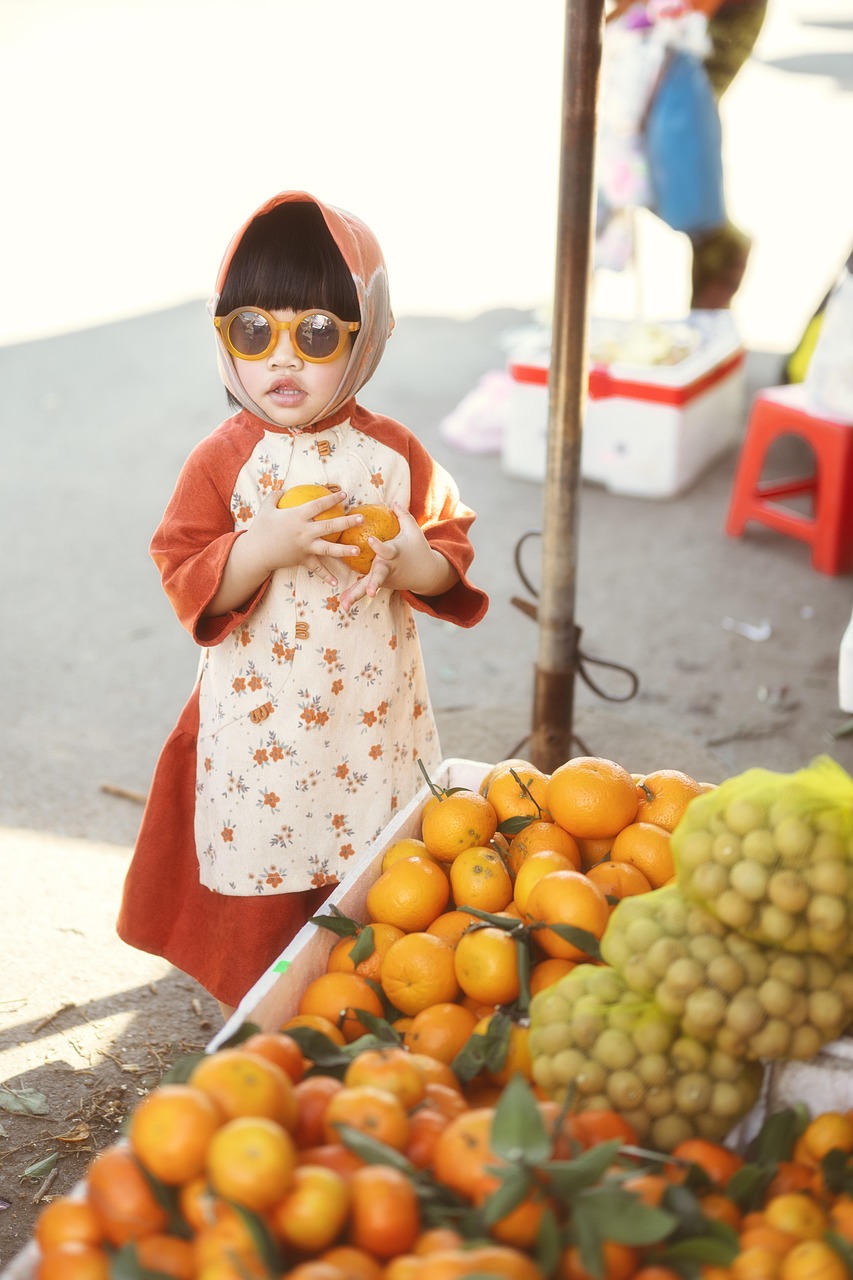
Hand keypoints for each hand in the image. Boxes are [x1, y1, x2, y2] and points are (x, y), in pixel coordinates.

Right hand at [246, 488, 365, 588]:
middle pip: (329, 526)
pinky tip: (336, 582)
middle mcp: (304, 532)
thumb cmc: (260, 529)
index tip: (344, 494)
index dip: (332, 499)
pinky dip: (326, 576)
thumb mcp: (266, 509)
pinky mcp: (302, 560)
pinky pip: (316, 569)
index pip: (318, 505)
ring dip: (344, 550)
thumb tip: (283, 490)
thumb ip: (275, 497)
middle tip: (362, 518)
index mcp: (297, 516)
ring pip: (328, 549)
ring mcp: (304, 547)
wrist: (255, 553)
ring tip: (358, 550)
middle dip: (347, 522)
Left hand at [339, 503, 457, 610]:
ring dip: (356, 595)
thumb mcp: (413, 530)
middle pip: (379, 575)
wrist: (427, 573)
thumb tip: (394, 500)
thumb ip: (403, 515)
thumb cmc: (417, 547)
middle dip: (374, 583)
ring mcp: (384, 578)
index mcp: (395, 553)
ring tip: (345, 605)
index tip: (371, 540)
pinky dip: (354, 596)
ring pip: (368, 586)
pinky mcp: (379, 584)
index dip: (379, 545)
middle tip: (370, 591)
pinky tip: (343, 604)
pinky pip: (364, 589)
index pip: (386, 549)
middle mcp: (388, 567)